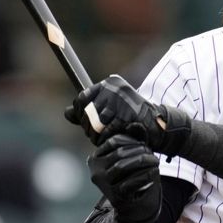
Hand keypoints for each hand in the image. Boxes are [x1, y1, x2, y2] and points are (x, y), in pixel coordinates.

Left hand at [65, 74, 183, 151]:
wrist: (156, 124)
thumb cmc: (130, 116)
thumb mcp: (110, 107)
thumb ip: (88, 109)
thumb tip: (67, 113)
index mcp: (110, 83)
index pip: (82, 98)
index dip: (79, 113)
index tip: (86, 121)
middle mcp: (114, 89)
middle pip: (86, 112)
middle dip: (89, 127)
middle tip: (98, 132)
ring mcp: (121, 102)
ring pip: (94, 124)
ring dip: (97, 135)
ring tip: (105, 136)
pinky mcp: (126, 115)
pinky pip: (106, 132)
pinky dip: (107, 139)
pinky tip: (114, 138)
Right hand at [88, 134, 160, 222]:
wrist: (133, 205)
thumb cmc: (132, 176)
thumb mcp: (131, 157)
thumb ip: (134, 140)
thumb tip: (137, 124)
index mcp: (95, 158)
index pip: (113, 141)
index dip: (131, 140)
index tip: (144, 143)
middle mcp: (95, 170)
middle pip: (119, 153)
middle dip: (139, 151)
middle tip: (152, 153)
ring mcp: (103, 184)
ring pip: (123, 166)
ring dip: (143, 161)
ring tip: (155, 161)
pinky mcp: (114, 195)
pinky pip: (130, 182)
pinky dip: (145, 176)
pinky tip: (154, 173)